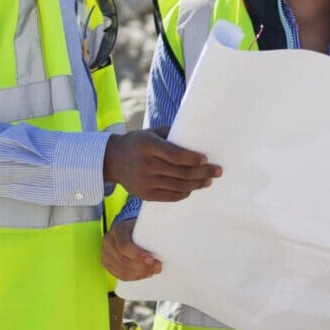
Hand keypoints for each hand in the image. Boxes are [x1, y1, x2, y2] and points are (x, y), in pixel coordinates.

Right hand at [101, 218, 161, 280]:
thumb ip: (151, 232)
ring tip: (151, 272)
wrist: (125, 229)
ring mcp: (105, 253)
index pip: (124, 246)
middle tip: (157, 267)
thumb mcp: (143, 225)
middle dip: (141, 268)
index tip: (152, 260)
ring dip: (138, 274)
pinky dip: (132, 277)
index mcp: (118, 230)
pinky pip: (118, 275)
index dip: (138, 256)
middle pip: (123, 261)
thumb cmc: (137, 227)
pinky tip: (142, 275)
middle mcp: (108, 241)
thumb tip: (169, 243)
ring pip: (121, 270)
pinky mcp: (106, 263)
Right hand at [103, 127, 218, 201]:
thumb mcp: (152, 133)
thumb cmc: (138, 143)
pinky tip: (192, 188)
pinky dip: (184, 193)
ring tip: (208, 181)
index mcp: (148, 146)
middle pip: (180, 172)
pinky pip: (169, 197)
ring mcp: (145, 182)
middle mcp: (146, 165)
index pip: (175, 155)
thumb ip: (173, 134)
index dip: (192, 158)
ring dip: (196, 184)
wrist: (112, 160)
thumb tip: (199, 135)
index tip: (206, 159)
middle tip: (217, 171)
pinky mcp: (145, 195)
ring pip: (178, 186)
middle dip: (202, 172)